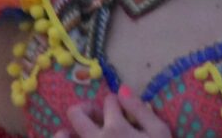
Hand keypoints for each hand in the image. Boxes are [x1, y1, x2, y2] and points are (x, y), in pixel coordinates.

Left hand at [53, 89, 169, 137]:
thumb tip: (122, 89)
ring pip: (62, 136)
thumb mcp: (159, 133)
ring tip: (75, 136)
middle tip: (98, 119)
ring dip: (66, 133)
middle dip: (86, 110)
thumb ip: (141, 110)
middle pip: (76, 113)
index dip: (115, 103)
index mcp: (116, 127)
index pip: (109, 101)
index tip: (120, 111)